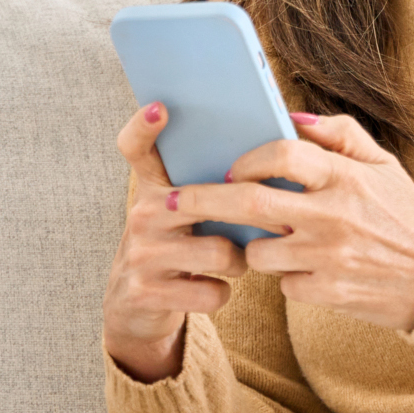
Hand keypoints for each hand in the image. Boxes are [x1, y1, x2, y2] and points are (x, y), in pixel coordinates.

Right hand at [102, 101, 248, 382]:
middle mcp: (141, 214)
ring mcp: (141, 254)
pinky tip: (215, 287)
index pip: (135, 147)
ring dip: (239, 260)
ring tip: (235, 260)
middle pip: (204, 202)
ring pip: (218, 251)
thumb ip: (210, 186)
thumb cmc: (179, 244)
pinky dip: (223, 292)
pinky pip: (211, 290)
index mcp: (151, 187)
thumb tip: (272, 159)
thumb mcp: (182, 212)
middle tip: (278, 220)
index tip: (162, 107)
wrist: (136, 305)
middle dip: (249, 215)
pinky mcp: (146, 292)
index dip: (144, 126)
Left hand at [169, 114, 413, 332]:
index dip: (248, 157)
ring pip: (259, 252)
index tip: (228, 165)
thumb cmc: (403, 214)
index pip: (283, 154)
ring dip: (252, 247)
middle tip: (170, 202)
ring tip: (269, 241)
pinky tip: (305, 268)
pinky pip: (283, 283)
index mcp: (346, 177)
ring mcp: (329, 257)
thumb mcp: (382, 164)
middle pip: (251, 203)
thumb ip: (338, 134)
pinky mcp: (328, 293)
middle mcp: (334, 215)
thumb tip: (290, 115)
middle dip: (203, 200)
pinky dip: (286, 276)